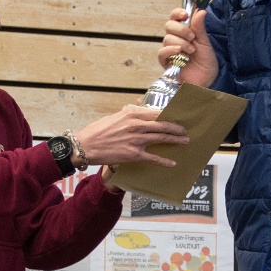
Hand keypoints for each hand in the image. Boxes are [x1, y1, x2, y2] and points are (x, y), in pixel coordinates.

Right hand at [74, 106, 188, 168]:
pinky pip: (153, 157)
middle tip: (185, 131)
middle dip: (177, 128)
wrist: (85, 146)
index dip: (170, 116)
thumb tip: (135, 107)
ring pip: (162, 139)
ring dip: (175, 140)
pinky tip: (172, 163)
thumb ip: (127, 113)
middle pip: (163, 125)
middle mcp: (136, 125)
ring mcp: (136, 140)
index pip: (157, 113)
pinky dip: (164, 161)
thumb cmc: (98, 131)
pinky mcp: (133, 154)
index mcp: (131, 114)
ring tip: (184, 141)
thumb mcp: (114, 117)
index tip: (178, 118)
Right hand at [157, 8, 218, 87]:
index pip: (175, 17)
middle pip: (169, 25)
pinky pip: (162, 52)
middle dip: (181, 29)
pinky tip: (179, 52)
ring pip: (167, 38)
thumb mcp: (205, 42)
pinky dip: (170, 50)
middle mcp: (175, 39)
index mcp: (184, 31)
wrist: (207, 79)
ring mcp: (170, 50)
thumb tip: (200, 10)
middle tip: (192, 37)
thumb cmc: (206, 61)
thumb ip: (200, 27)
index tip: (185, 15)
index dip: (177, 13)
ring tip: (191, 51)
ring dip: (180, 42)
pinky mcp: (166, 62)